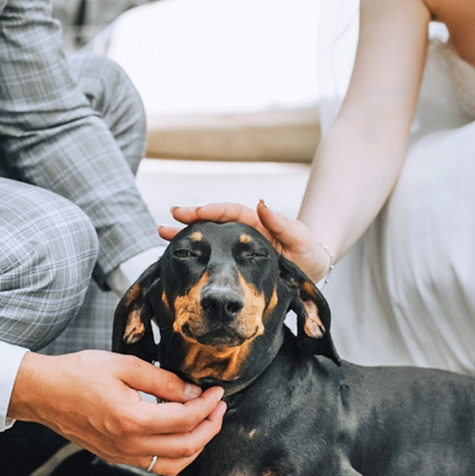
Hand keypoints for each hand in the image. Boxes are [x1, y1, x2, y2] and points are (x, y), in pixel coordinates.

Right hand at [8, 350, 225, 475]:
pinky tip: (181, 435)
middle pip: (187, 446)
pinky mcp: (116, 457)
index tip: (217, 392)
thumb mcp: (124, 366)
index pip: (186, 418)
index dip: (208, 405)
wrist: (43, 392)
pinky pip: (157, 466)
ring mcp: (122, 455)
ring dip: (197, 444)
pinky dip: (177, 455)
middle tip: (219, 407)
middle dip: (210, 426)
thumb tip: (193, 393)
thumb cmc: (78, 374)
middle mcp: (129, 444)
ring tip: (206, 422)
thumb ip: (163, 381)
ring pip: (175, 464)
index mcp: (132, 420)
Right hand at [161, 201, 333, 281]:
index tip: (194, 212)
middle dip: (190, 219)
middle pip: (211, 223)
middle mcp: (240, 234)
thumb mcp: (298, 236)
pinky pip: (211, 257)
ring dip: (185, 236)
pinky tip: (175, 257)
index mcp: (254, 223)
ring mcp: (235, 249)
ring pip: (207, 239)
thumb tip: (262, 204)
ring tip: (162, 233)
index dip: (211, 211)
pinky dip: (194, 256)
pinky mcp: (233, 264)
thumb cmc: (307, 250)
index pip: (229, 212)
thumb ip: (281, 223)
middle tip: (169, 218)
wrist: (311, 271)